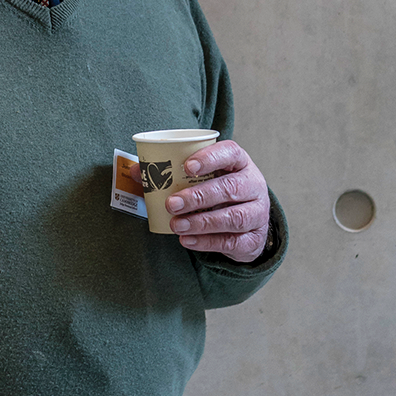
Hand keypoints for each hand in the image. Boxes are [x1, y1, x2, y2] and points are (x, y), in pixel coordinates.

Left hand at [167, 140, 269, 262]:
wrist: (246, 224)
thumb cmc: (217, 193)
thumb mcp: (202, 179)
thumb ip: (170, 173)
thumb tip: (137, 171)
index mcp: (240, 163)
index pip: (231, 152)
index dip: (210, 158)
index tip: (187, 166)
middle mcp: (254, 184)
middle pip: (231, 187)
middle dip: (199, 196)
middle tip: (172, 203)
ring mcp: (258, 212)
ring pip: (234, 217)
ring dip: (202, 222)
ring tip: (176, 225)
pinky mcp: (254, 238)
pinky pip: (232, 242)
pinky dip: (207, 242)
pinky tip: (187, 240)